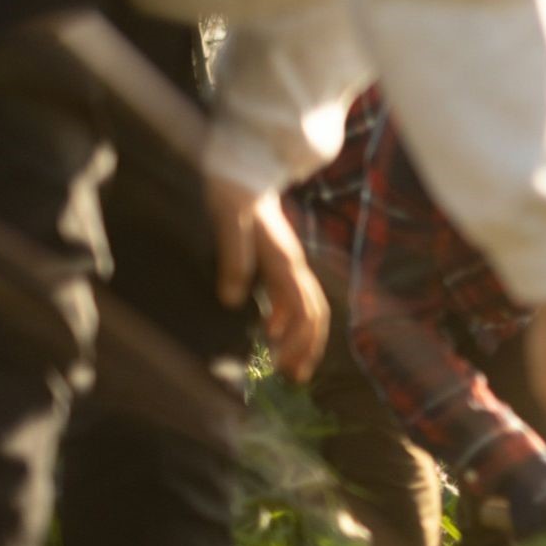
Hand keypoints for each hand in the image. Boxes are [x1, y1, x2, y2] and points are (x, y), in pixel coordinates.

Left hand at [205, 175, 328, 380]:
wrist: (244, 167)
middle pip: (315, 313)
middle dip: (308, 347)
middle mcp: (294, 266)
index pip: (304, 310)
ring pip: (307, 308)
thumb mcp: (230, 221)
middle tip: (294, 378)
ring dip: (301, 338)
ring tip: (288, 365)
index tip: (285, 367)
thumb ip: (233, 259)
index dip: (299, 341)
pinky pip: (291, 298)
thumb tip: (231, 300)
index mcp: (286, 261)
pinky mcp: (278, 263)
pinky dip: (286, 321)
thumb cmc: (235, 192)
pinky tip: (269, 332)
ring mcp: (289, 264)